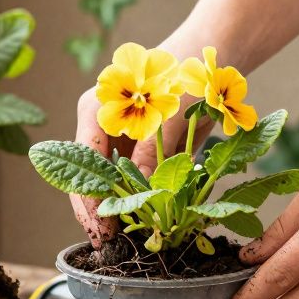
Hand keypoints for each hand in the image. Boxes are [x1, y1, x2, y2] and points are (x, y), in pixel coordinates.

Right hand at [70, 65, 213, 248]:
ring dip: (115, 208)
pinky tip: (139, 218)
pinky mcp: (142, 145)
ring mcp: (121, 136)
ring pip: (109, 180)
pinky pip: (133, 177)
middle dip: (95, 211)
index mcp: (97, 110)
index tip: (100, 230)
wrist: (214, 54)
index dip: (89, 200)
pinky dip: (136, 196)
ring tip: (120, 239)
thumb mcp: (168, 116)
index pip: (83, 163)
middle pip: (89, 175)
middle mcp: (103, 125)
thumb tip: (138, 194)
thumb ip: (151, 154)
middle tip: (105, 244)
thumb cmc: (186, 76)